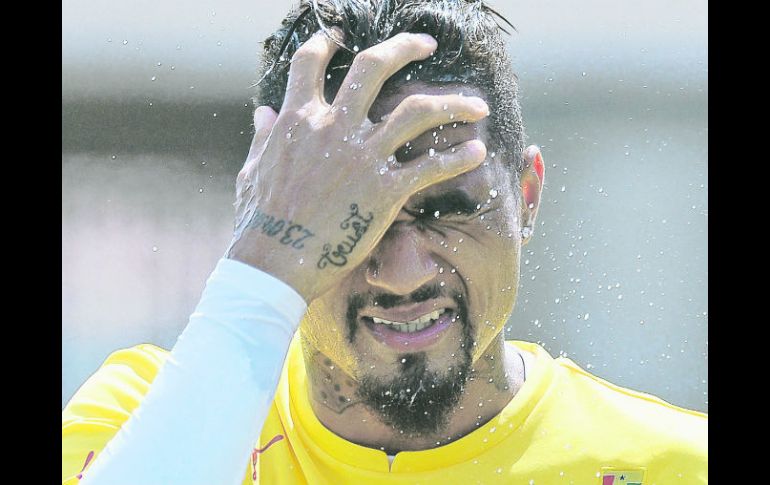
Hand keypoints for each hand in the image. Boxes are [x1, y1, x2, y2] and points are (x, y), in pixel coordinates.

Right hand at [227, 30, 489, 301]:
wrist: (274, 263)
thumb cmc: (258, 222)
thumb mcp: (252, 171)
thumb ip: (264, 137)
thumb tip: (263, 112)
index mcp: (297, 120)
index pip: (308, 63)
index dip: (325, 42)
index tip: (339, 37)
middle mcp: (333, 127)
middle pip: (373, 67)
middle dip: (404, 47)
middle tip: (427, 44)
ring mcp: (362, 157)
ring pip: (417, 111)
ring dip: (452, 102)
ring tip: (476, 103)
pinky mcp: (385, 191)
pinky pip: (430, 166)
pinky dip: (458, 158)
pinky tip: (477, 152)